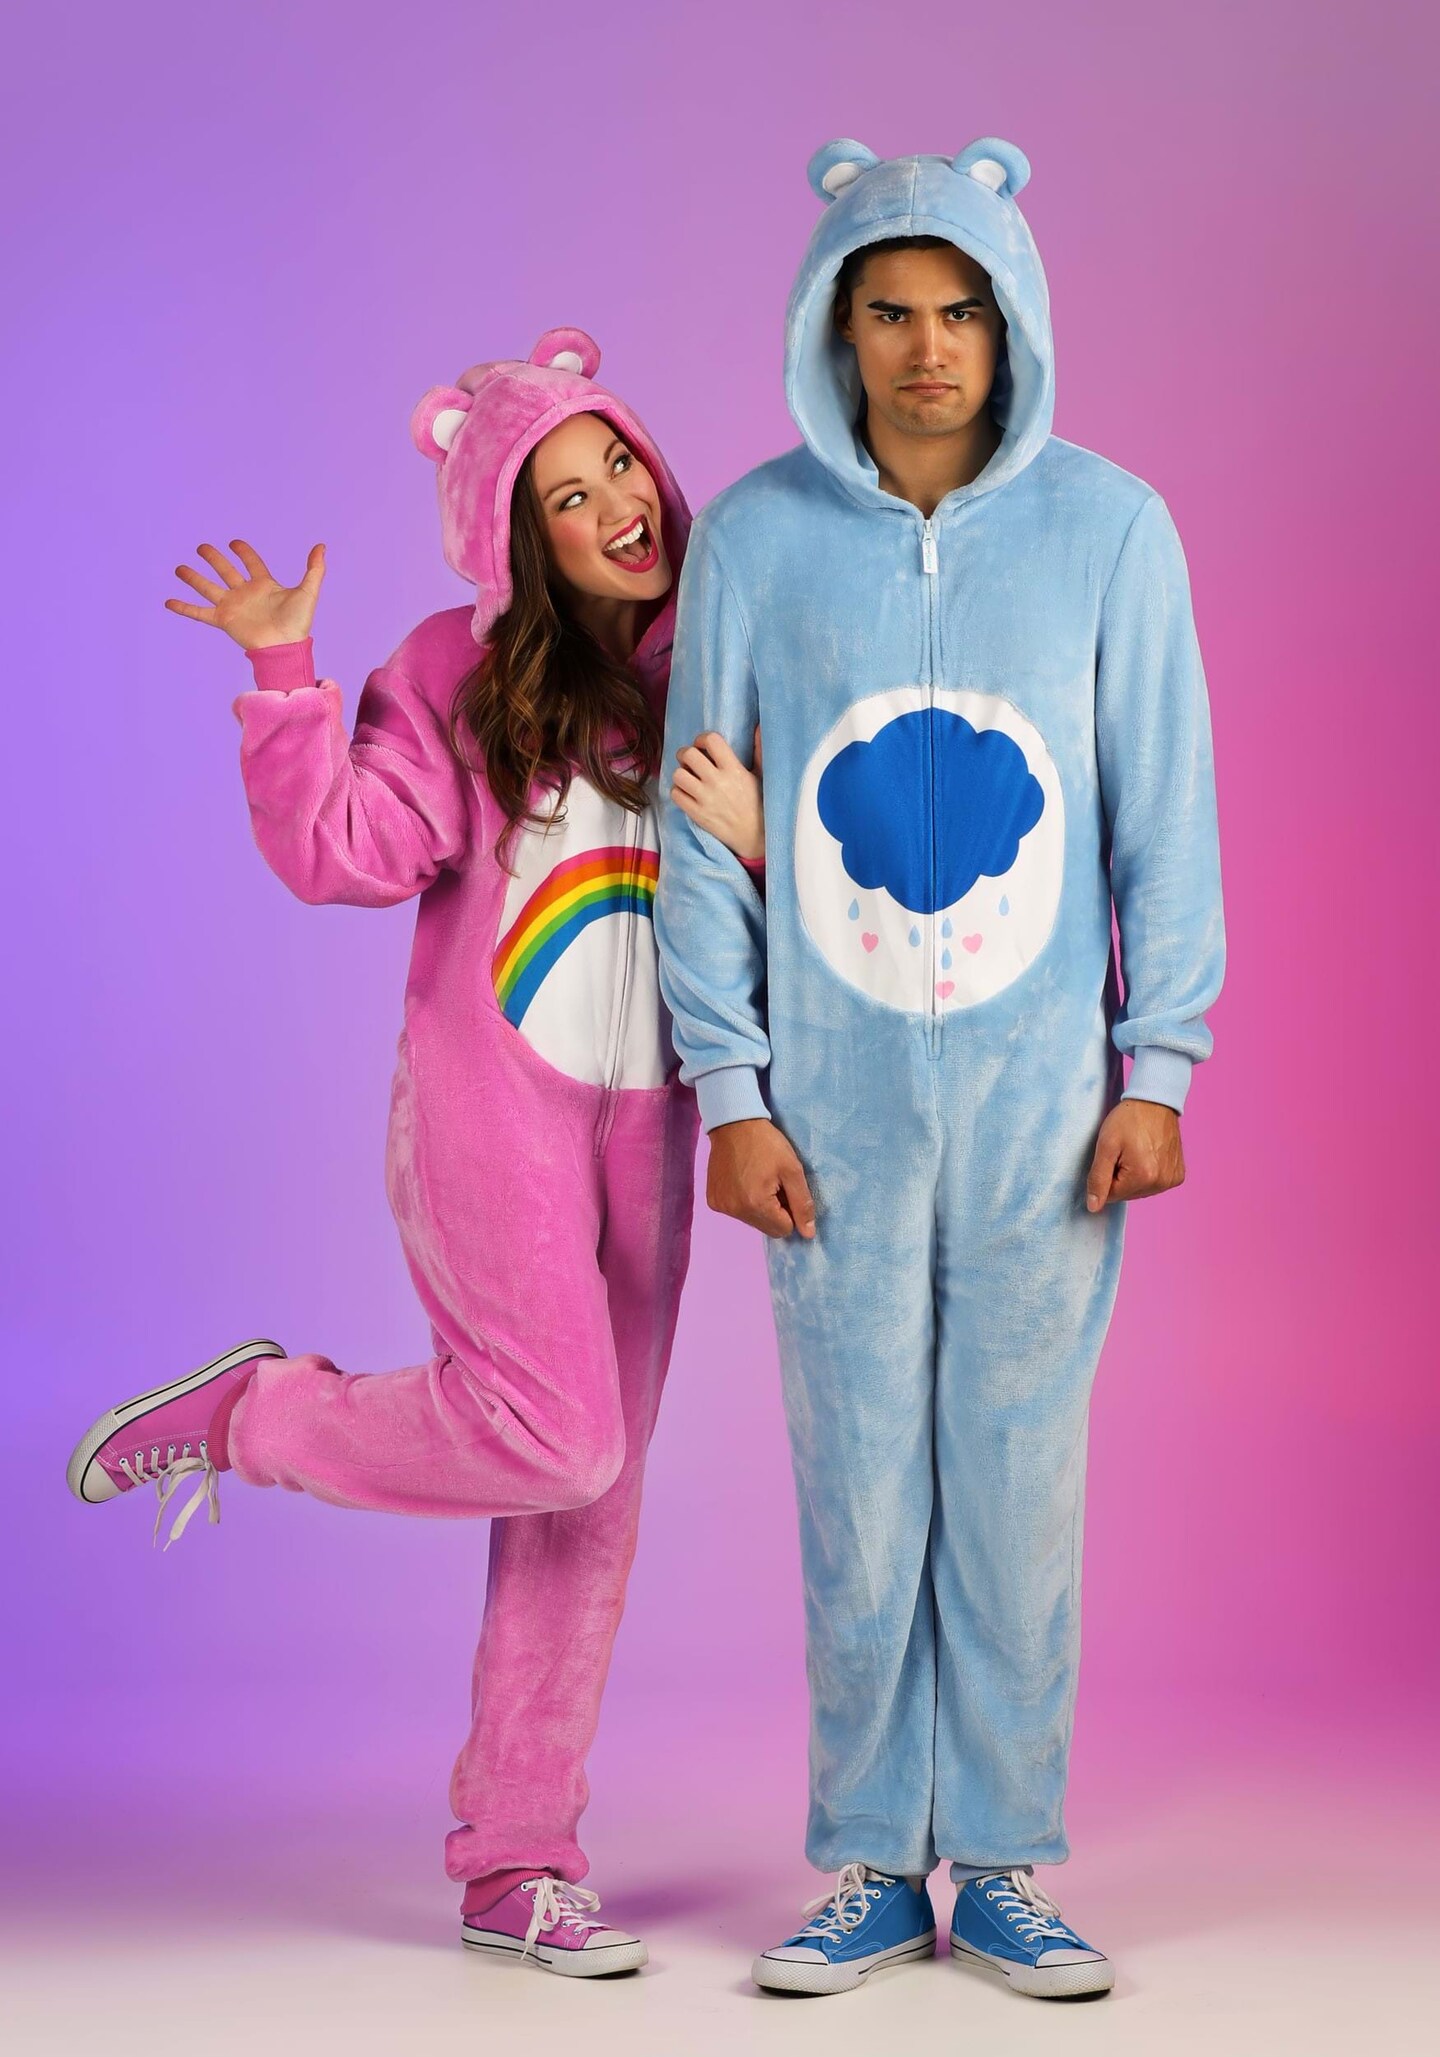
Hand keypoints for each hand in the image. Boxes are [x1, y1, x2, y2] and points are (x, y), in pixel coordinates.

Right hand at [166, 539, 325, 650]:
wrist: (285, 647)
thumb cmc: (298, 623)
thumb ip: (314, 569)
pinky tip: (168, 601)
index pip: (251, 563)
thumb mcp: (308, 591)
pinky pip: (199, 612)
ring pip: (208, 587)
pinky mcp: (223, 620)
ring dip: (194, 578)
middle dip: (214, 559)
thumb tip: (321, 546)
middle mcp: (245, 594)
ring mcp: (232, 606)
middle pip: (225, 571)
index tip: (234, 543)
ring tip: (179, 568)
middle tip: (202, 548)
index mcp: (263, 585)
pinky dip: (184, 607)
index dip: (243, 552)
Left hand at [671, 727, 764, 863]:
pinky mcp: (697, 814)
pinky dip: (678, 791)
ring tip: (689, 777)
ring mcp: (705, 799)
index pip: (711, 741)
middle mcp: (717, 782)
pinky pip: (676, 795)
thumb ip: (758, 750)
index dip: (702, 739)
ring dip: (681, 773)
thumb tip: (758, 727)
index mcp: (734, 769)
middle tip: (690, 760)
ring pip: (678, 775)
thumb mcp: (761, 775)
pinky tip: (687, 792)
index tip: (703, 745)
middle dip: (686, 754)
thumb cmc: (758, 804)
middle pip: (689, 755)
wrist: (754, 836)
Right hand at [706, 1117, 815, 1238]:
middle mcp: (735, 1211)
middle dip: (775, 1211)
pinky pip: (736, 1212)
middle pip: (767, 1228)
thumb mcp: (792, 1170)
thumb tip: (808, 1234)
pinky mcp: (713, 1201)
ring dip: (760, 1208)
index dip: (790, 1211)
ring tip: (758, 1180)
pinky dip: (743, 1202)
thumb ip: (802, 1204)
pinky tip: (743, 1181)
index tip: (784, 1188)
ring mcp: (721, 1207)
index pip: (784, 1229)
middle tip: (773, 1184)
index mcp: (756, 1205)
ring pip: (752, 1221)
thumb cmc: (766, 1144)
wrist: (733, 1124)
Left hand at [1085, 1099, 1185, 1211]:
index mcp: (1143, 1177)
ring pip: (1140, 1191)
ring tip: (1137, 1150)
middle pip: (1127, 1194)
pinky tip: (1148, 1154)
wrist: (1155, 1101)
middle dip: (1120, 1176)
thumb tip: (1093, 1207)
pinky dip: (1148, 1173)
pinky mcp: (1178, 1175)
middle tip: (1124, 1151)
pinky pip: (1154, 1184)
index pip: (1112, 1195)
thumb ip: (1098, 1178)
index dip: (1106, 1175)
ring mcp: (1172, 1179)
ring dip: (1134, 1176)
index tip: (1113, 1155)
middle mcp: (1161, 1182)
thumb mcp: (1106, 1145)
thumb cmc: (1129, 1119)